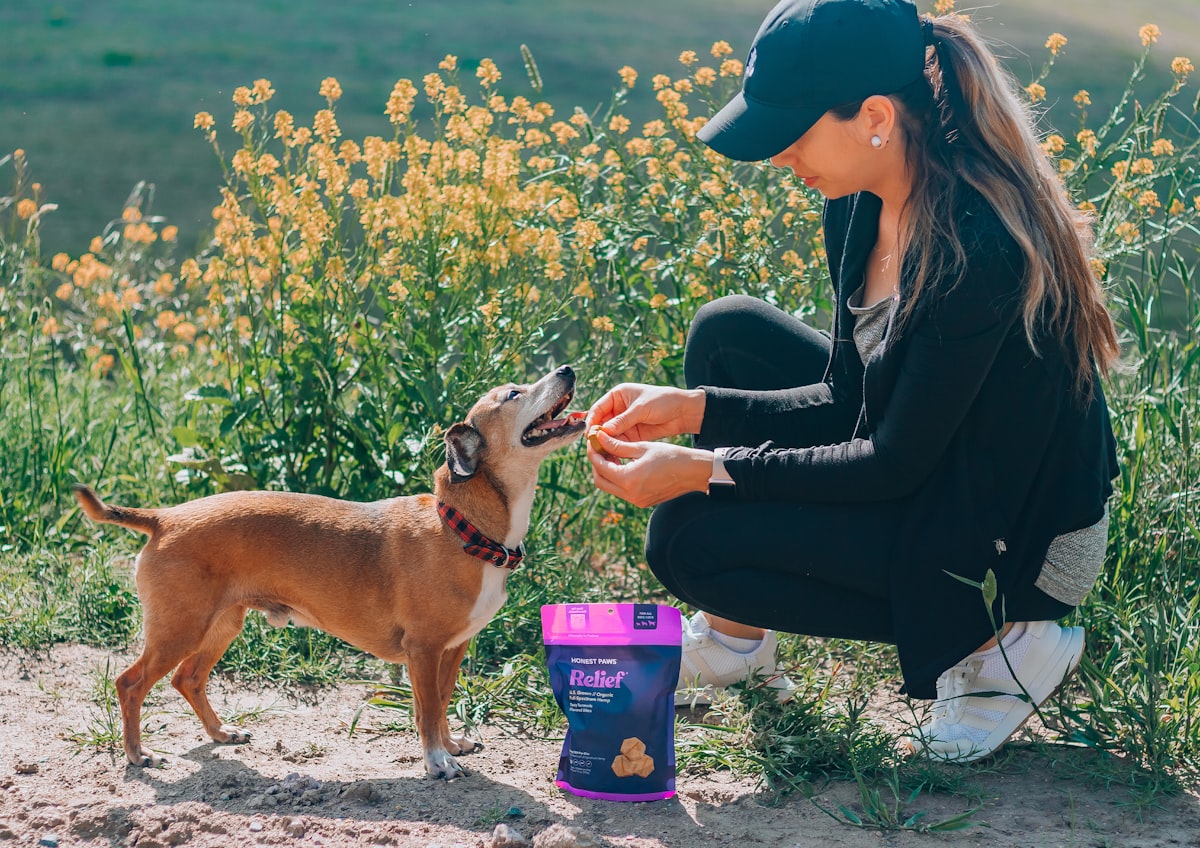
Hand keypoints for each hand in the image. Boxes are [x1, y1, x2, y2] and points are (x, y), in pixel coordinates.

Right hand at [587, 383, 705, 443]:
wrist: (683, 411)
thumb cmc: (663, 401)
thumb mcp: (641, 409)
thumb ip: (623, 420)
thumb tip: (604, 430)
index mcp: (618, 395)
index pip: (598, 408)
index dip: (592, 420)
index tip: (590, 433)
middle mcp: (618, 408)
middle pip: (601, 423)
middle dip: (597, 434)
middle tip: (593, 446)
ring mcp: (625, 422)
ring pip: (609, 434)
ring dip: (605, 443)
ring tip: (603, 453)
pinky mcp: (632, 434)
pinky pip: (620, 441)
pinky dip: (615, 448)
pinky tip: (613, 455)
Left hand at [587, 429, 711, 508]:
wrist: (694, 472)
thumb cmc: (671, 456)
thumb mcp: (642, 448)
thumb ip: (617, 445)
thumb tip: (599, 437)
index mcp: (629, 479)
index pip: (600, 466)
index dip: (593, 452)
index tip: (593, 440)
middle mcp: (630, 494)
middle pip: (600, 481)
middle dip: (596, 464)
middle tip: (599, 448)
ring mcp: (636, 501)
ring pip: (610, 487)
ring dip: (606, 471)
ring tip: (611, 454)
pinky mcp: (642, 502)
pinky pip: (622, 491)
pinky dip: (618, 478)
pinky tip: (623, 464)